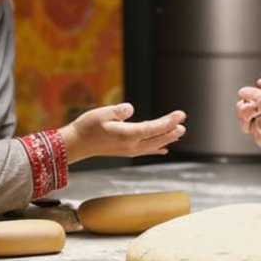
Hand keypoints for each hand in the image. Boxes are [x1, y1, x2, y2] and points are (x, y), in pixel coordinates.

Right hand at [59, 103, 185, 162]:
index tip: (180, 115)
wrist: (76, 144)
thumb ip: (117, 112)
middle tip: (183, 124)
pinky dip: (157, 148)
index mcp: (127, 135)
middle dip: (171, 131)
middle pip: (157, 138)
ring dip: (167, 139)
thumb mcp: (101, 114)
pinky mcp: (125, 151)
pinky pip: (146, 150)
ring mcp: (129, 150)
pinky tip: (164, 149)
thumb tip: (130, 109)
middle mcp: (131, 145)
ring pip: (153, 145)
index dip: (168, 122)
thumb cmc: (87, 127)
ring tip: (179, 133)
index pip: (153, 128)